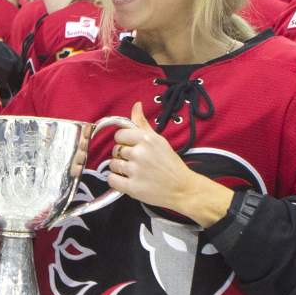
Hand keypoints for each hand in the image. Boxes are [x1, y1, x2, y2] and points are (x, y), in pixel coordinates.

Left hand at [107, 102, 232, 226]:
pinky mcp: (132, 188)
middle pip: (115, 150)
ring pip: (112, 164)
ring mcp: (135, 171)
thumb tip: (136, 105)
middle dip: (122, 156)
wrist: (183, 189)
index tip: (131, 147)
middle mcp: (140, 153)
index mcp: (147, 139)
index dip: (123, 142)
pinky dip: (116, 181)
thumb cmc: (171, 164)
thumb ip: (143, 124)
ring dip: (119, 169)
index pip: (119, 135)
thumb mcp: (159, 140)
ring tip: (133, 172)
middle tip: (136, 162)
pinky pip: (112, 180)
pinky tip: (126, 181)